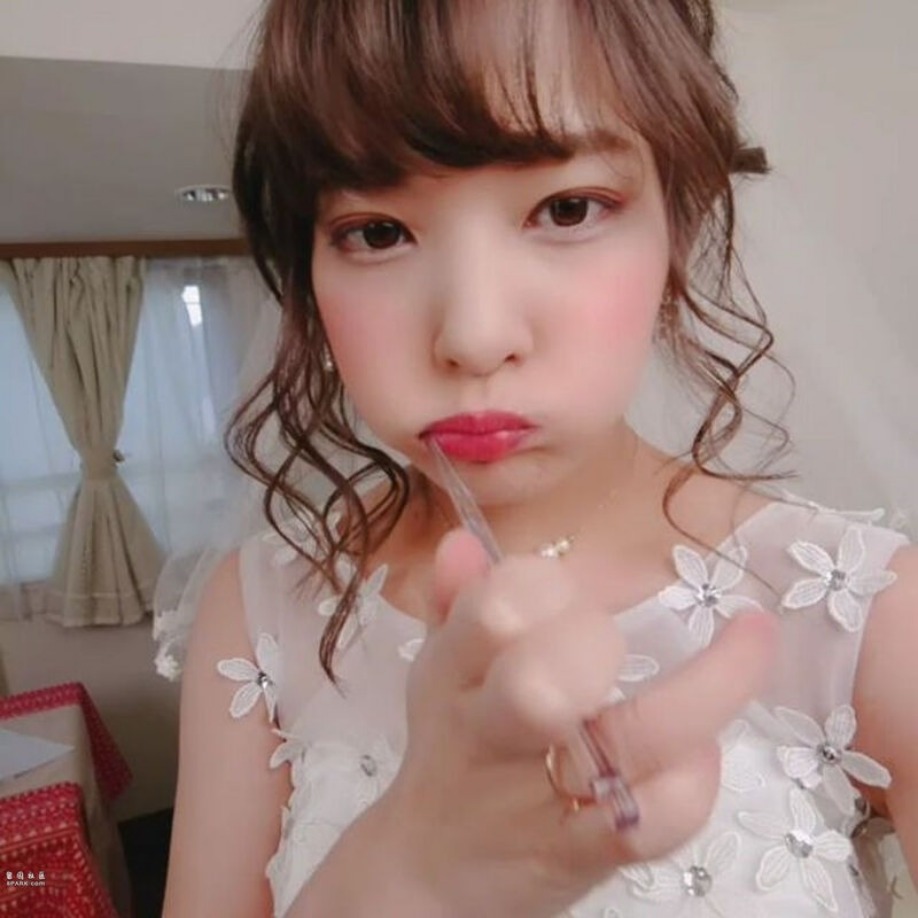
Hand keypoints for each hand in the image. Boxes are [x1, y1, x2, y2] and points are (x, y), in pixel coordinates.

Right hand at [376, 528, 778, 917]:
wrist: (430, 873)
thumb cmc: (454, 749)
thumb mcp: (444, 670)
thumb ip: (460, 600)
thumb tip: (466, 540)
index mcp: (458, 672)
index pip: (500, 607)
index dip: (562, 580)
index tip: (614, 574)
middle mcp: (493, 733)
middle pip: (546, 680)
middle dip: (595, 639)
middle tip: (629, 623)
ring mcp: (541, 800)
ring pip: (629, 742)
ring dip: (702, 686)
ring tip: (750, 636)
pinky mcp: (581, 857)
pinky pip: (654, 821)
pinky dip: (694, 780)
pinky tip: (704, 750)